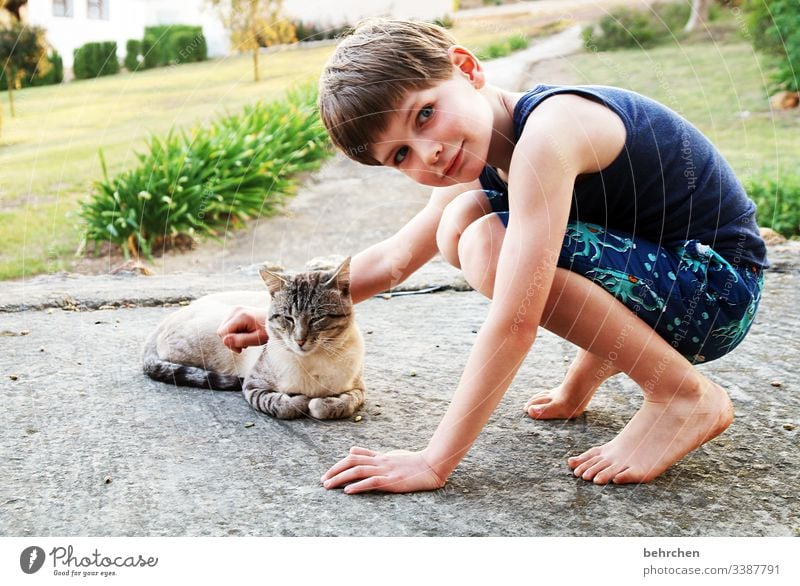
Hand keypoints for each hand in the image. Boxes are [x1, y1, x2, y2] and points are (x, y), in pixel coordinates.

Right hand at [216, 306, 267, 352]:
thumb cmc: (268, 330)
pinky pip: (227, 325)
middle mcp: (235, 310)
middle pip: (221, 331)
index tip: (242, 348)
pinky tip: (244, 332)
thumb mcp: (258, 338)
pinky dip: (234, 331)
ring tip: (246, 336)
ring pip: (223, 329)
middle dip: (231, 340)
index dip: (230, 343)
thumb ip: (241, 340)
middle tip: (245, 343)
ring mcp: (234, 309)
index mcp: (241, 315)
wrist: (275, 319)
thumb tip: (224, 341)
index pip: (222, 332)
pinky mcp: (234, 311)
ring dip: (233, 336)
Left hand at [321, 447, 445, 493]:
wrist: (432, 465)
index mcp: (380, 457)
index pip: (354, 456)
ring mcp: (386, 470)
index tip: (327, 474)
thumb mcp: (390, 456)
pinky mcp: (393, 480)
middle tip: (322, 481)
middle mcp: (380, 462)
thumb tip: (351, 450)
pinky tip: (348, 491)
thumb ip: (371, 455)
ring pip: (358, 471)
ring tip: (328, 486)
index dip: (338, 464)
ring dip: (341, 478)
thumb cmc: (412, 462)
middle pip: (352, 462)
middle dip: (335, 471)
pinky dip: (359, 485)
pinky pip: (373, 481)